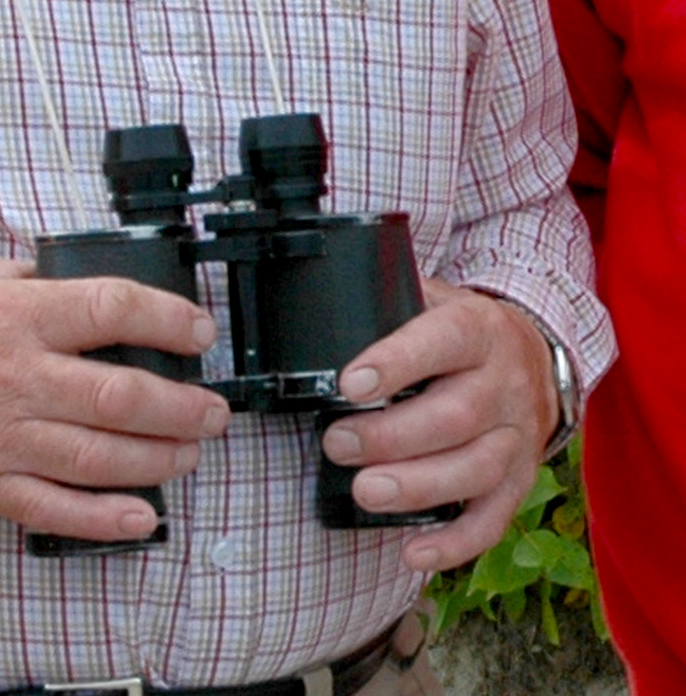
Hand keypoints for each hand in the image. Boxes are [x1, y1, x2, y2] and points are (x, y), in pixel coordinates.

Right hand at [0, 257, 229, 544]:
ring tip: (188, 452)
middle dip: (184, 406)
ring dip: (161, 458)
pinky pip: (54, 507)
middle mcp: (12, 375)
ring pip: (101, 456)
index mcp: (12, 314)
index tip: (197, 331)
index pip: (112, 310)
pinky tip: (141, 514)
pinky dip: (104, 516)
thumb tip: (88, 283)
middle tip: (210, 410)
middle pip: (123, 395)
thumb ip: (30, 278)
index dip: (170, 319)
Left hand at [320, 278, 558, 571]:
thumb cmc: (458, 330)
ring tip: (365, 491)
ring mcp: (518, 435)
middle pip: (455, 416)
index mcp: (477, 329)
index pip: (442, 341)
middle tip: (338, 443)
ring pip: (477, 468)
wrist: (535, 352)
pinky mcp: (521, 478)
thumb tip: (316, 307)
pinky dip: (455, 541)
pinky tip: (413, 552)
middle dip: (391, 437)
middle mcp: (505, 383)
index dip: (396, 362)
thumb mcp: (430, 298)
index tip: (349, 385)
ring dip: (418, 486)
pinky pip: (495, 517)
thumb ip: (384, 301)